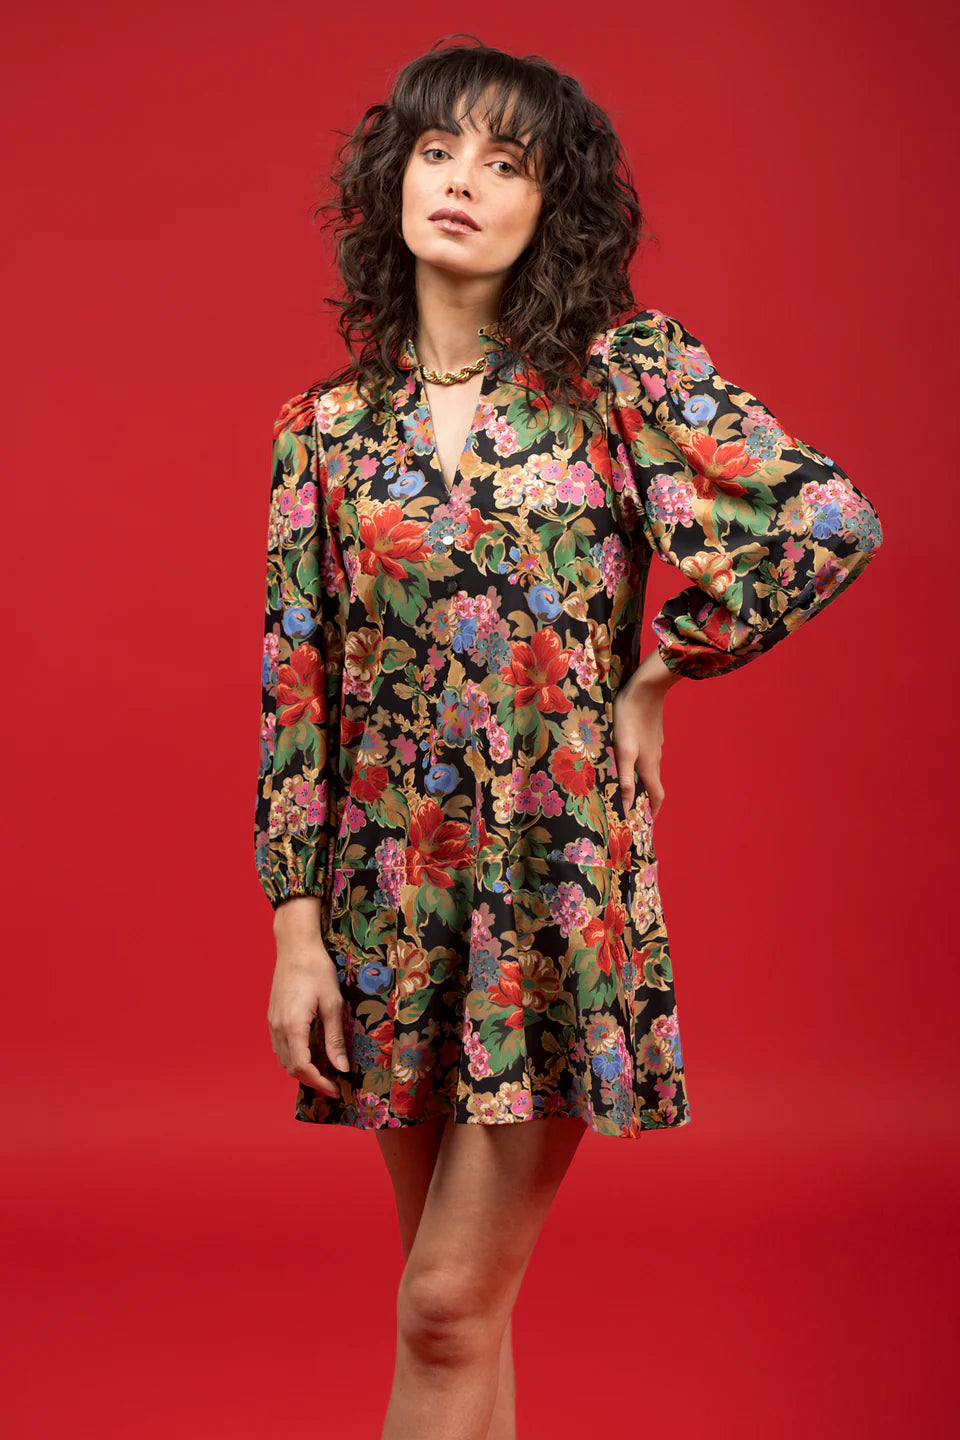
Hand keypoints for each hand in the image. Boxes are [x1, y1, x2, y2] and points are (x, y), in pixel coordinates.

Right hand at [267, 899, 349, 1097]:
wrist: (296, 947)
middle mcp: (278, 1028)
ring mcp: (272, 1023)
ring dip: (302, 1070)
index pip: (303, 1068)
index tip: (336, 1088)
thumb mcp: (332, 1005)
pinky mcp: (273, 1017)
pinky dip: (294, 1057)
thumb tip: (341, 1068)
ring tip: (323, 1072)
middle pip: (291, 1068)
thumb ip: (335, 1039)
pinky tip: (309, 1053)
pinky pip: (280, 1047)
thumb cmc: (317, 971)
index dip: (319, 1082)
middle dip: (311, 1080)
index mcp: (293, 1027)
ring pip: (283, 1059)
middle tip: (332, 1084)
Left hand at [611, 649, 678, 820]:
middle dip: (646, 797)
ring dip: (642, 780)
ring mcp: (655, 743)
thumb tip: (628, 806)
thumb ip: (625, 779)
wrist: (645, 688)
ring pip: (650, 768)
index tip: (648, 821)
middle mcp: (655, 757)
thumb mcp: (623, 750)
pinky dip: (640, 763)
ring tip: (627, 784)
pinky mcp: (651, 732)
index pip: (657, 796)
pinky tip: (627, 756)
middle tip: (634, 806)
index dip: (654, 810)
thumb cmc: (629, 719)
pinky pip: (647, 753)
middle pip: (653, 783)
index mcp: (648, 766)